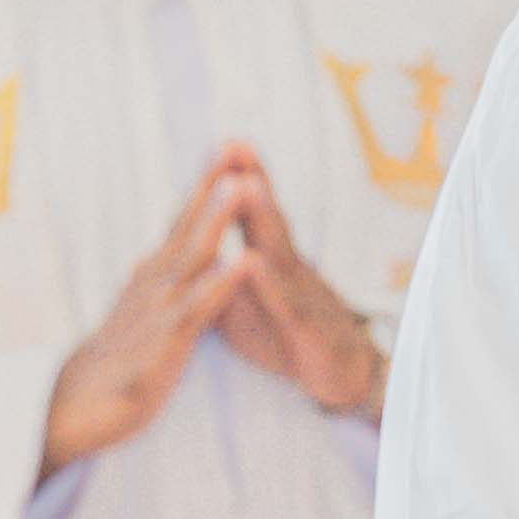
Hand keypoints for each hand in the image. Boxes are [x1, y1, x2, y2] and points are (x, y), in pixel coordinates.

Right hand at [35, 163, 248, 478]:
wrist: (75, 409)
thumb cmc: (115, 361)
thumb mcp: (139, 312)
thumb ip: (155, 281)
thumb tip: (161, 250)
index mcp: (153, 277)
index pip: (182, 223)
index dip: (205, 187)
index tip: (227, 149)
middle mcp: (153, 284)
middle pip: (186, 226)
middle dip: (212, 187)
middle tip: (232, 147)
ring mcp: (157, 310)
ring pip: (191, 257)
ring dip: (216, 220)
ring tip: (241, 186)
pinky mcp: (163, 344)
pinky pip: (196, 309)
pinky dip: (220, 284)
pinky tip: (242, 263)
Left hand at [204, 146, 386, 420]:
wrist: (340, 374)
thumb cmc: (288, 333)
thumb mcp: (244, 302)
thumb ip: (215, 274)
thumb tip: (177, 253)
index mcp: (270, 261)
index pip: (252, 214)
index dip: (236, 180)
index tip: (222, 144)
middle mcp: (288, 269)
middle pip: (268, 218)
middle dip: (253, 179)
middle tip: (235, 145)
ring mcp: (300, 296)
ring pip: (279, 250)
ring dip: (262, 217)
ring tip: (246, 184)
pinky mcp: (305, 330)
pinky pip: (284, 302)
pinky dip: (267, 282)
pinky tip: (251, 261)